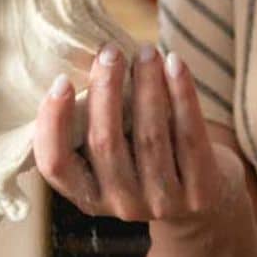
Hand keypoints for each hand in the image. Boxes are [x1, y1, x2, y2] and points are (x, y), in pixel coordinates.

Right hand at [34, 44, 244, 223]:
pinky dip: (182, 95)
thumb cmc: (144, 160)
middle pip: (105, 143)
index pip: (55, 164)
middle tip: (110, 52)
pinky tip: (176, 64)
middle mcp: (121, 205)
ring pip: (150, 136)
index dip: (53, 123)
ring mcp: (161, 203)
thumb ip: (94, 124)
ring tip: (148, 51)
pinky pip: (190, 136)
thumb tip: (87, 61)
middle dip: (106, 90)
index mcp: (87, 196)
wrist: (203, 204)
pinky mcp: (200, 193)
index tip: (61, 80)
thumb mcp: (113, 156)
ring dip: (147, 85)